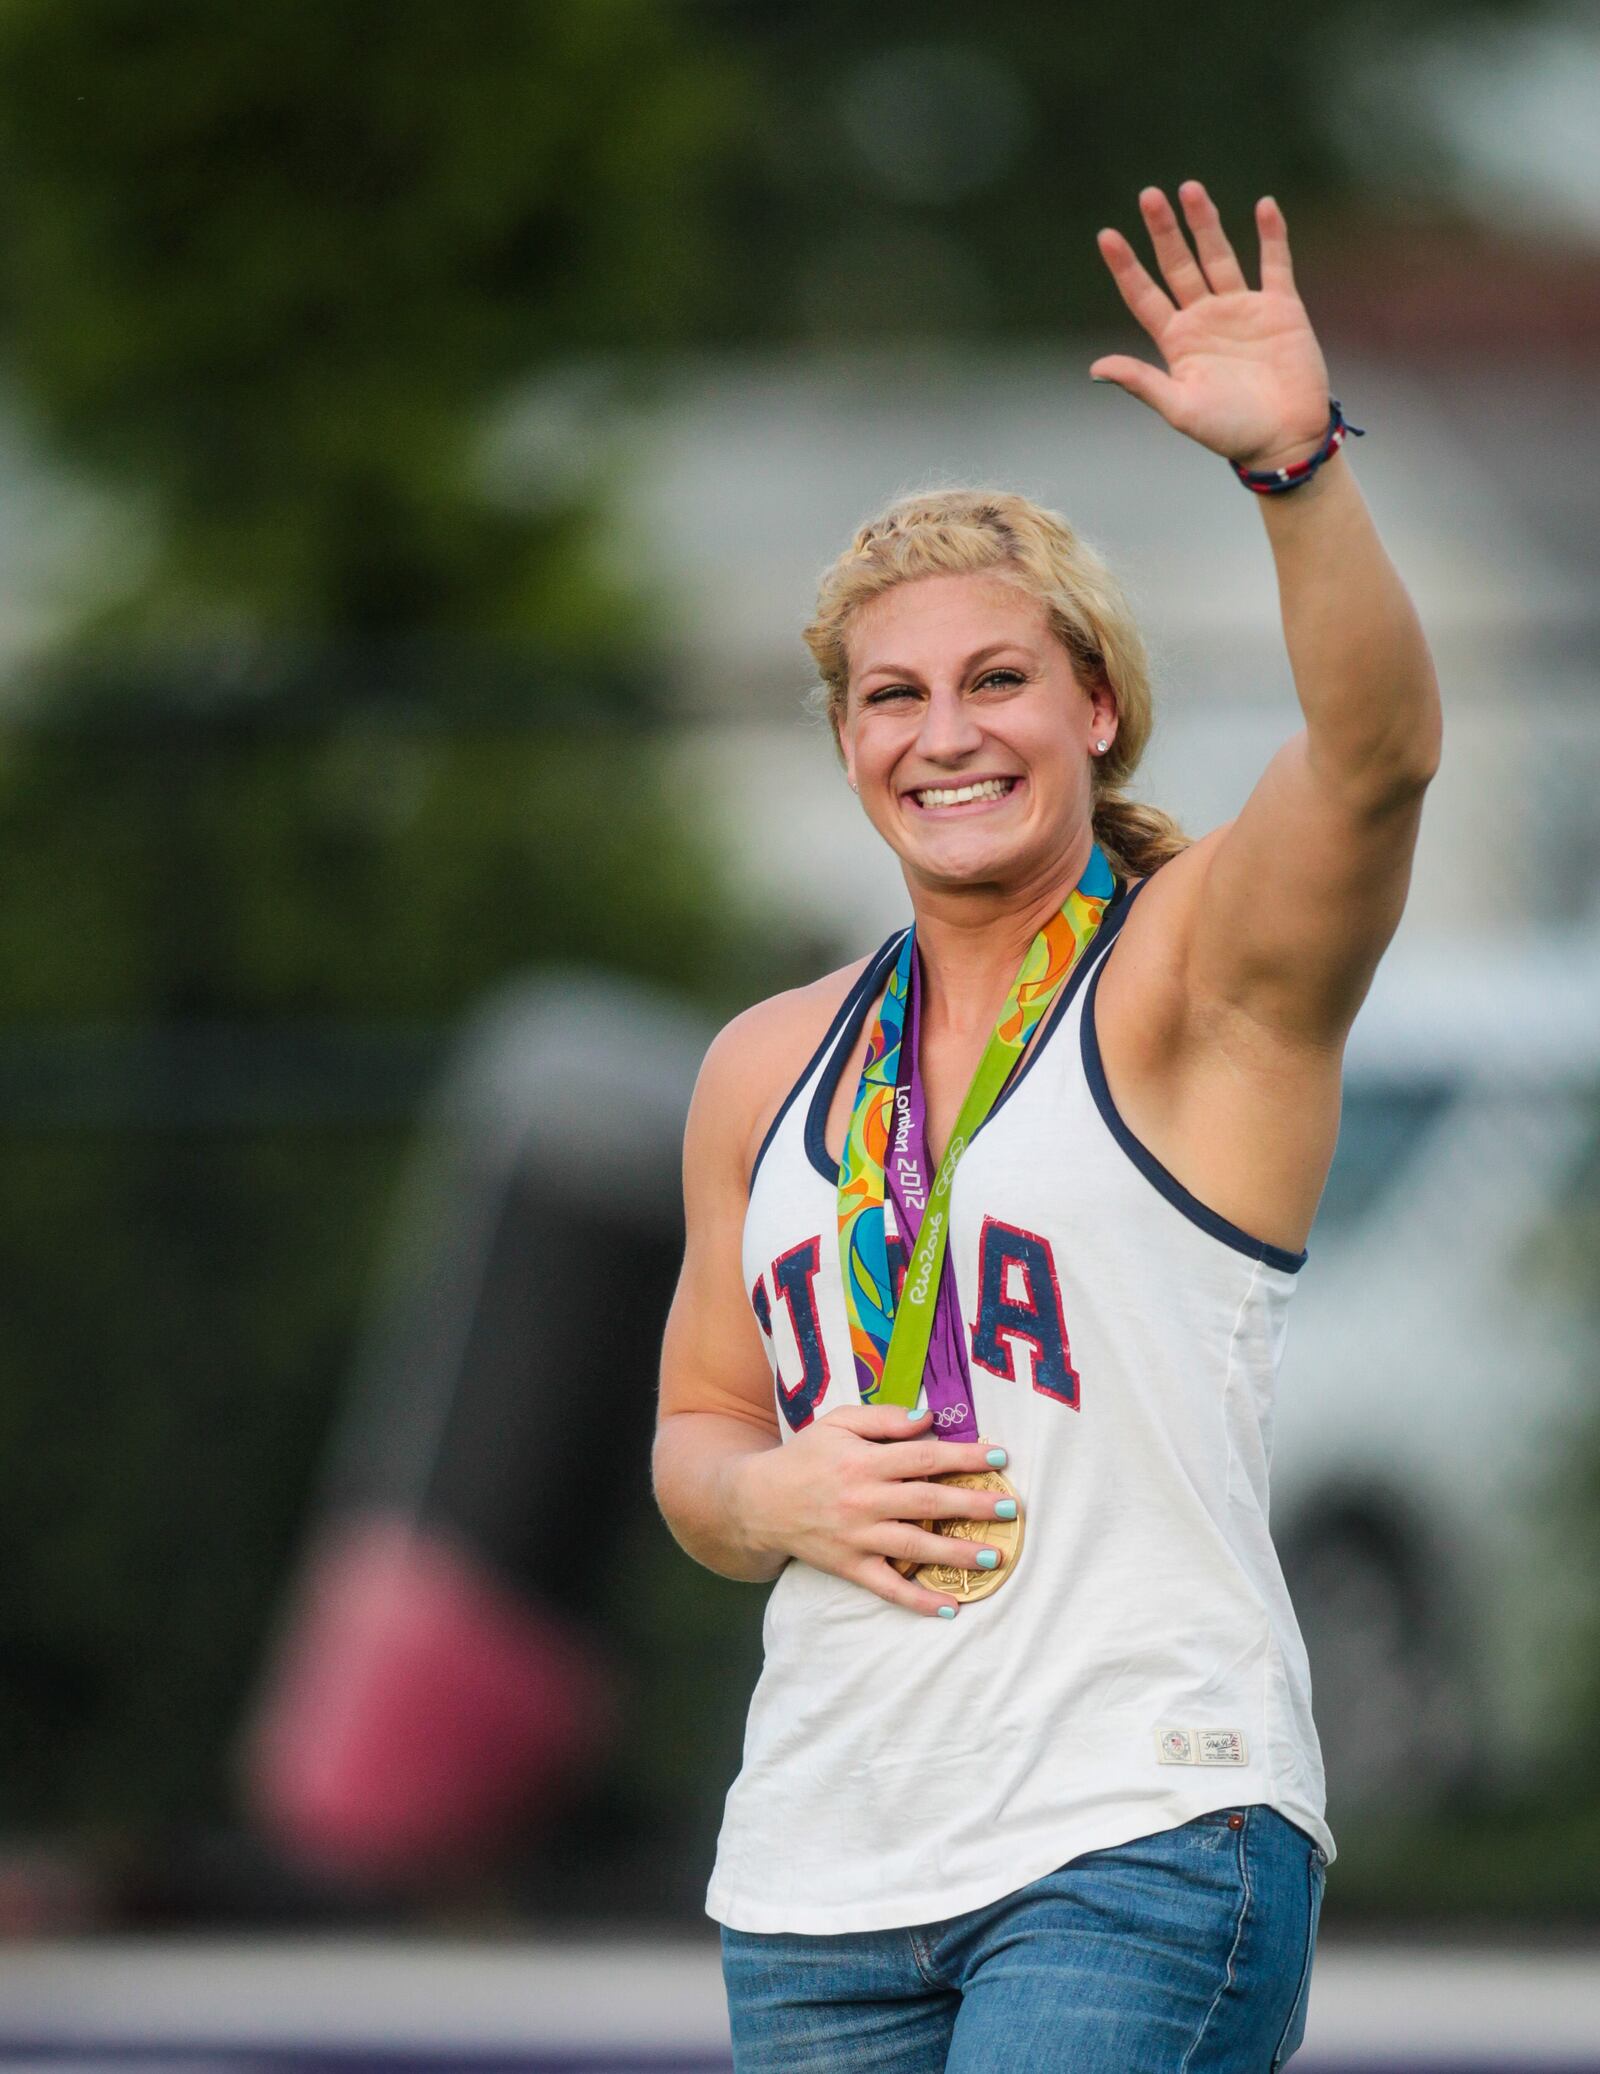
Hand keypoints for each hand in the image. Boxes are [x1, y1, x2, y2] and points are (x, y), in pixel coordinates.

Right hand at [733, 1401, 1009, 1616]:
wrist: (758, 1501)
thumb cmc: (805, 1456)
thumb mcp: (838, 1422)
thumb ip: (884, 1419)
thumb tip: (930, 1420)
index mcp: (864, 1462)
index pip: (924, 1457)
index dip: (964, 1457)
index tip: (1000, 1457)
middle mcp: (864, 1501)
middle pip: (927, 1502)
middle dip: (972, 1505)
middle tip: (1009, 1508)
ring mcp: (857, 1538)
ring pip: (915, 1547)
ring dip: (957, 1553)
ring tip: (995, 1557)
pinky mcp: (849, 1567)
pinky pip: (888, 1588)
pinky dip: (918, 1600)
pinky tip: (950, 1607)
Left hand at [1091, 182, 1330, 474]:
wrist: (1284, 440)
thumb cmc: (1230, 432)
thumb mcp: (1179, 408)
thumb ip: (1141, 382)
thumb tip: (1095, 368)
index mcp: (1178, 341)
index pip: (1144, 295)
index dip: (1126, 267)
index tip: (1107, 236)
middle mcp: (1206, 319)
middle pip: (1178, 265)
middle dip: (1164, 231)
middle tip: (1148, 195)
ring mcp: (1242, 309)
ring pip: (1219, 255)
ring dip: (1205, 222)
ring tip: (1189, 188)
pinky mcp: (1280, 308)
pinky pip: (1275, 263)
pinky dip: (1271, 235)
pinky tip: (1263, 206)